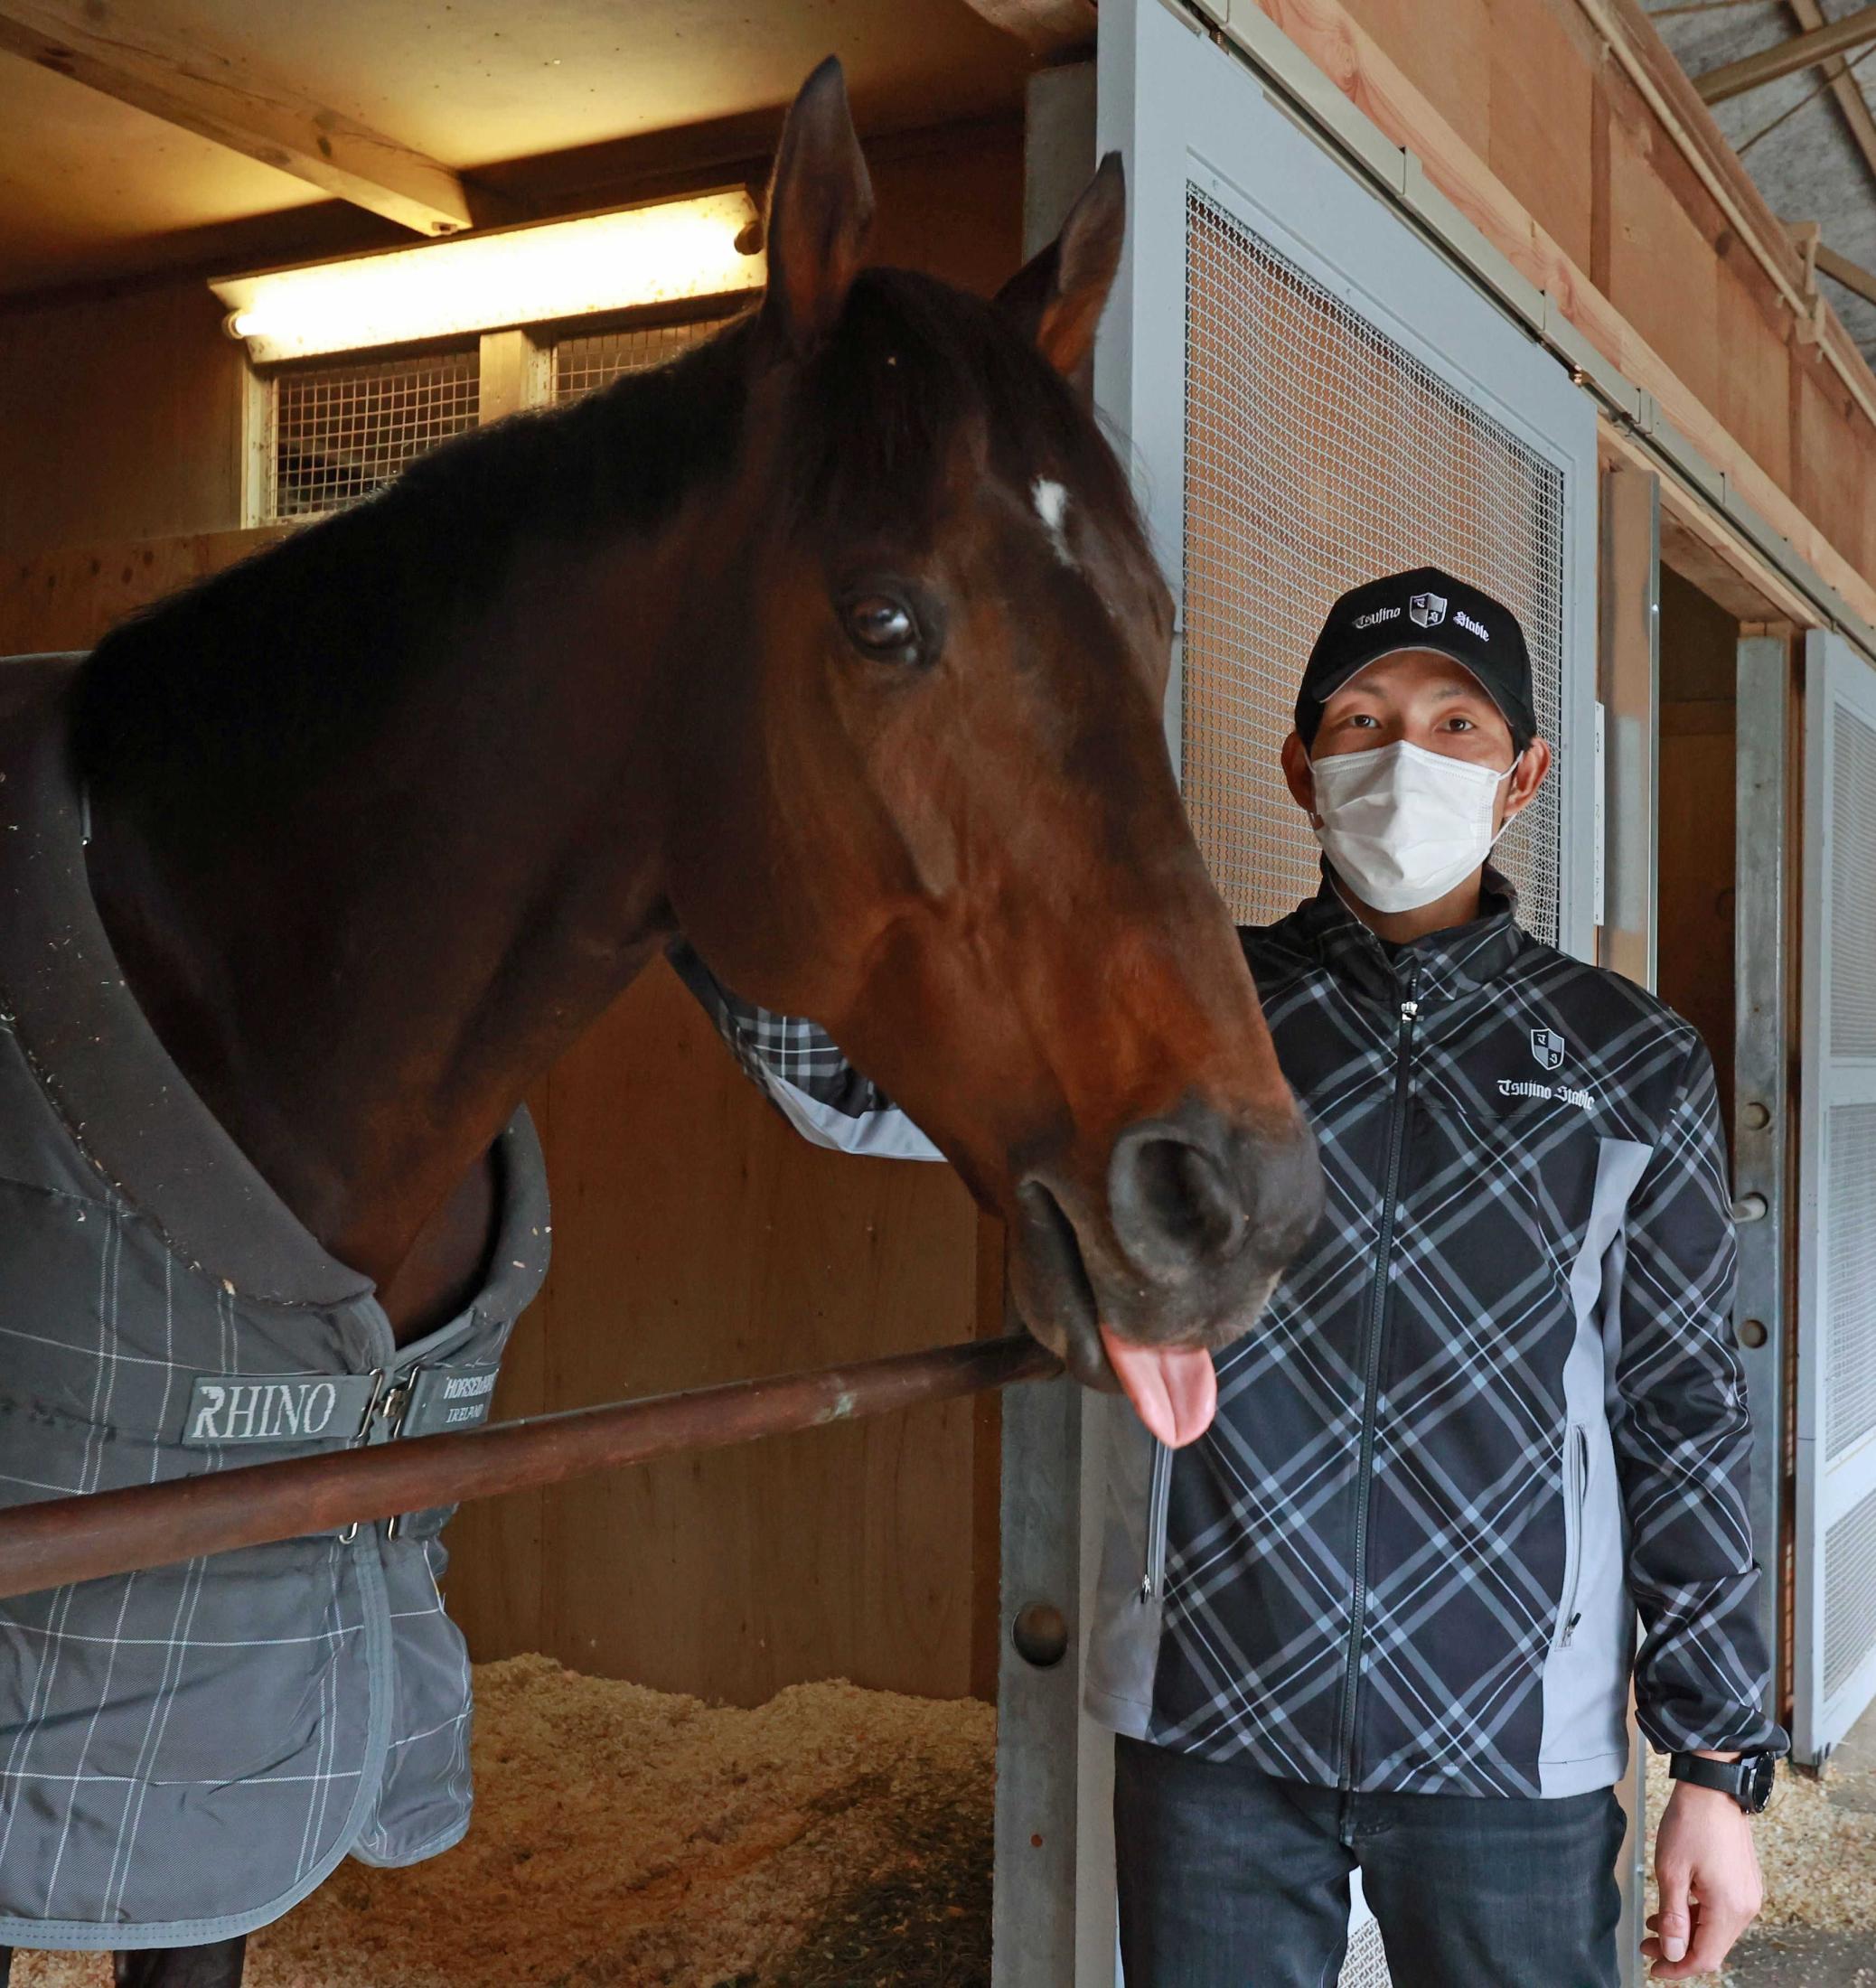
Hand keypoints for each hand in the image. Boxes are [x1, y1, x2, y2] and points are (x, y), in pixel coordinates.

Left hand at [1643, 1778, 1763, 1978]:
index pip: (1705, 1957)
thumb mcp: (1671, 1871)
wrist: (1713, 1787)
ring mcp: (1748, 1894)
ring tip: (1654, 1925)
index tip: (1653, 1968)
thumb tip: (1672, 1952)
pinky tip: (1675, 1907)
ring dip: (1687, 1931)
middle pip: (1712, 1946)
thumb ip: (1672, 1916)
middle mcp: (1746, 1907)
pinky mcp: (1744, 1882)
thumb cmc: (1691, 1823)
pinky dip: (1698, 1915)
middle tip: (1647, 1945)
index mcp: (1729, 1908)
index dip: (1677, 1967)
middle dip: (1678, 1949)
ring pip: (1716, 1929)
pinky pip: (1721, 1911)